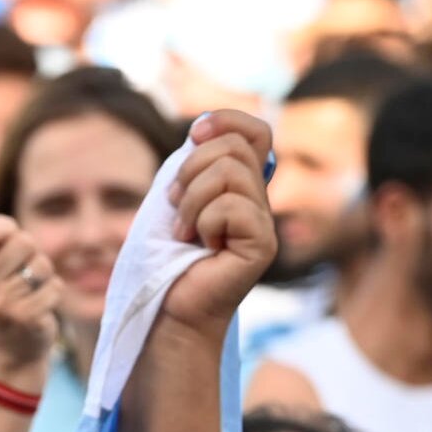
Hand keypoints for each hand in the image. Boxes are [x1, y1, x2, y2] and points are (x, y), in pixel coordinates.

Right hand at [0, 212, 61, 387]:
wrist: (12, 351)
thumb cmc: (3, 301)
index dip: (4, 226)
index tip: (10, 236)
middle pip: (22, 241)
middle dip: (33, 253)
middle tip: (25, 271)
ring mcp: (1, 304)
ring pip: (43, 265)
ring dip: (46, 276)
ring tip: (33, 291)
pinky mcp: (25, 318)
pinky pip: (55, 287)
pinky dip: (54, 294)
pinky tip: (42, 306)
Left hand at [160, 110, 275, 338]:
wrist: (169, 309)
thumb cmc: (167, 259)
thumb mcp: (175, 199)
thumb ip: (192, 164)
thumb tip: (201, 129)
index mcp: (239, 186)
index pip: (255, 132)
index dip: (226, 121)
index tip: (194, 135)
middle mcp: (258, 200)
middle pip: (234, 146)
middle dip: (191, 169)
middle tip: (176, 206)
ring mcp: (264, 223)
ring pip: (230, 172)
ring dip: (192, 200)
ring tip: (185, 231)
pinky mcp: (263, 245)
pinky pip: (232, 206)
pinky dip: (203, 222)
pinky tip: (201, 246)